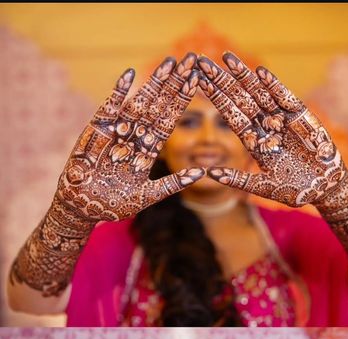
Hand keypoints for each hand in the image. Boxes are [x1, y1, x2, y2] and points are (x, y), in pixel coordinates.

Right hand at [57, 53, 204, 221]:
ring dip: (153, 84)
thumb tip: (202, 173)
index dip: (181, 102)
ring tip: (169, 63)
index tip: (196, 81)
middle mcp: (133, 138)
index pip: (167, 121)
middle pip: (157, 107)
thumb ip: (173, 184)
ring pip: (138, 105)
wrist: (83, 209)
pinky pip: (108, 110)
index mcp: (147, 151)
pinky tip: (129, 75)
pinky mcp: (95, 133)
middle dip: (172, 84)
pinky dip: (117, 94)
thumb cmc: (114, 206)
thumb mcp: (147, 196)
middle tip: (189, 59)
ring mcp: (115, 134)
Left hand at [197, 52, 346, 207]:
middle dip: (223, 82)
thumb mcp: (263, 187)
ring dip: (244, 76)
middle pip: (241, 100)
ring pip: (260, 94)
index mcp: (255, 143)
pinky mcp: (302, 118)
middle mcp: (267, 128)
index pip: (232, 117)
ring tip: (227, 58)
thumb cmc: (294, 191)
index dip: (217, 100)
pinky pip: (286, 98)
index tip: (200, 83)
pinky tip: (259, 73)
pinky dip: (274, 86)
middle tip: (203, 63)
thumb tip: (210, 175)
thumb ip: (238, 180)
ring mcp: (283, 120)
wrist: (324, 190)